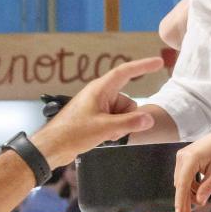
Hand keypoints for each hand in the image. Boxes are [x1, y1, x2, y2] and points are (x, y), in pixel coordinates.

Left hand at [32, 57, 161, 167]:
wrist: (50, 148)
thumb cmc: (72, 133)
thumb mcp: (105, 128)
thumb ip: (130, 123)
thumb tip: (149, 119)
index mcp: (100, 89)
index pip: (126, 72)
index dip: (143, 66)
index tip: (159, 62)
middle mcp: (100, 95)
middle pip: (127, 101)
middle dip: (127, 117)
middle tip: (113, 130)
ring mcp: (97, 106)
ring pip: (122, 113)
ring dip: (120, 126)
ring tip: (105, 135)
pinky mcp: (95, 117)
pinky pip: (115, 120)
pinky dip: (114, 129)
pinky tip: (103, 137)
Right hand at [173, 128, 210, 211]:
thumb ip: (207, 186)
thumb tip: (199, 202)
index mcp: (190, 158)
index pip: (183, 184)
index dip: (180, 201)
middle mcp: (182, 157)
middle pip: (181, 185)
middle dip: (185, 201)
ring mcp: (181, 157)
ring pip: (182, 182)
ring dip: (190, 193)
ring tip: (203, 198)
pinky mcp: (184, 159)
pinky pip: (184, 177)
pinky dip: (191, 185)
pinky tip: (200, 189)